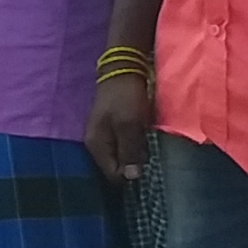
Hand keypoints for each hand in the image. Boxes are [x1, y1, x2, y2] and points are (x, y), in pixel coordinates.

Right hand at [84, 66, 155, 186]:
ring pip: (121, 158)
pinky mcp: (113, 130)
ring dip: (135, 158)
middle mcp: (97, 145)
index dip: (130, 176)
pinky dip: (134, 148)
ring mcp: (104, 137)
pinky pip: (124, 148)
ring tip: (151, 153)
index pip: (112, 175)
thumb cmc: (125, 98)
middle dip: (133, 168)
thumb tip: (131, 178)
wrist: (122, 69)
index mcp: (97, 145)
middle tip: (151, 161)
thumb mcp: (129, 124)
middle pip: (116, 168)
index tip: (148, 169)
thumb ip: (129, 151)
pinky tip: (145, 143)